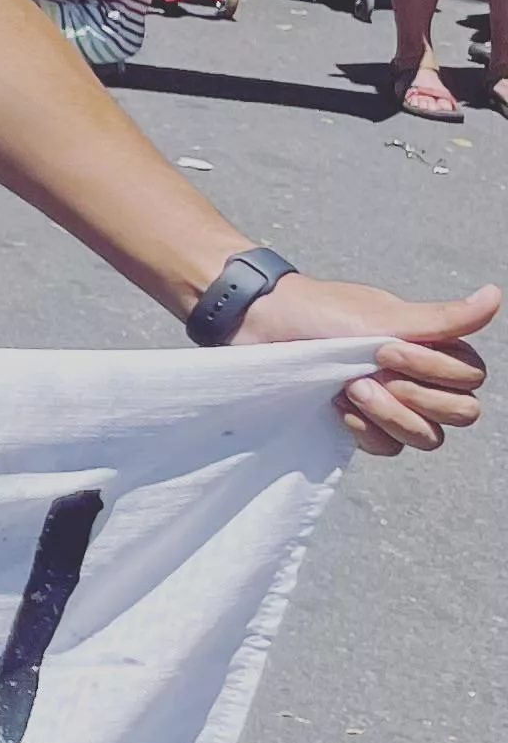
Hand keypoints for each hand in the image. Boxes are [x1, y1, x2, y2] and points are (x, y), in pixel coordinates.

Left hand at [239, 276, 494, 454]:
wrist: (259, 325)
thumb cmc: (320, 312)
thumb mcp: (383, 315)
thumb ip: (441, 319)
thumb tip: (495, 295)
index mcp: (430, 349)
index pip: (470, 379)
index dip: (434, 370)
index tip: (385, 347)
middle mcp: (416, 378)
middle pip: (460, 414)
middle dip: (417, 397)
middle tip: (370, 373)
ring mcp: (389, 404)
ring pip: (427, 438)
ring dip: (391, 416)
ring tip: (350, 390)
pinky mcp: (359, 424)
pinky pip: (387, 448)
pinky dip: (366, 430)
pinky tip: (337, 407)